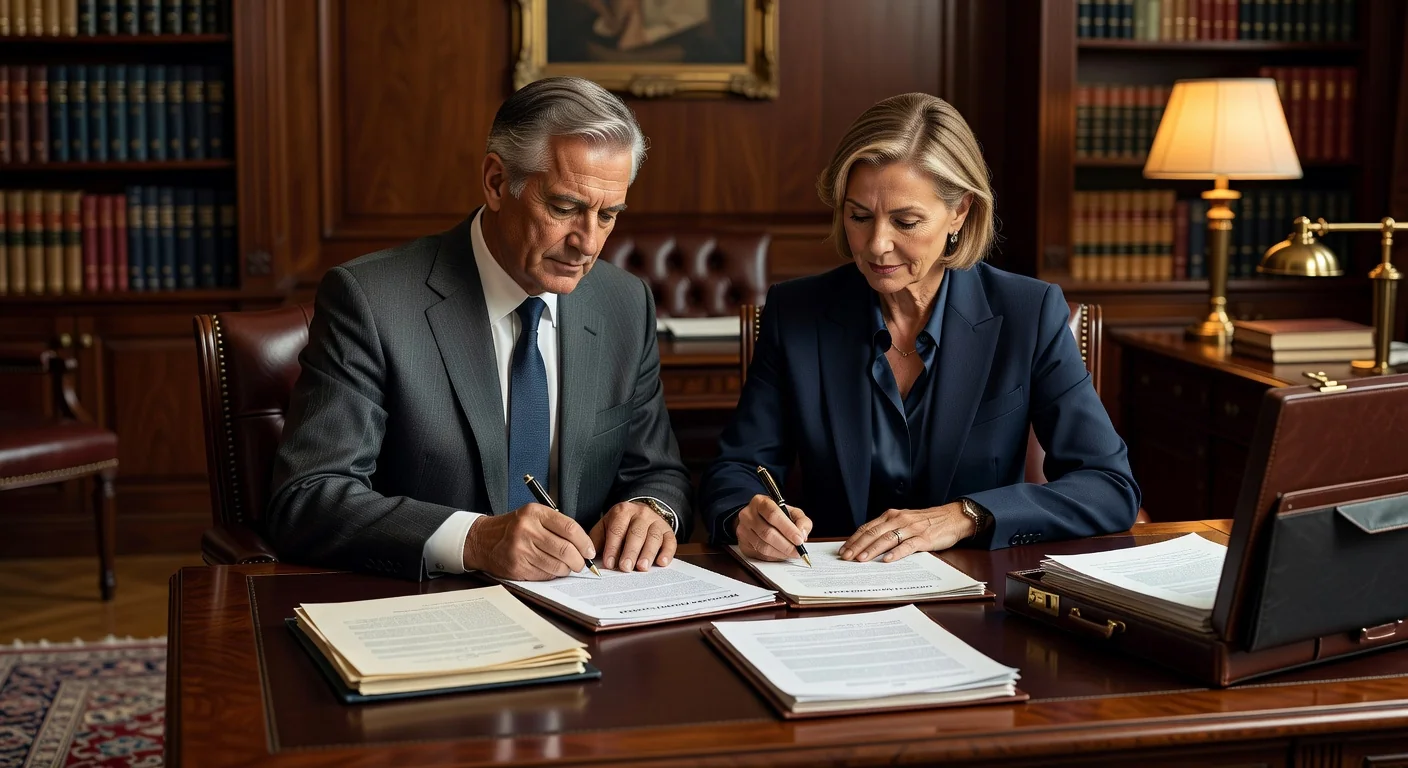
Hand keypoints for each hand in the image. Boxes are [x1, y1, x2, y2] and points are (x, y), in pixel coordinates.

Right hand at [462, 503, 595, 580]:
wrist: (483, 540)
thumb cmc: (513, 527)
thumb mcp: (533, 515)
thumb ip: (557, 525)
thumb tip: (584, 545)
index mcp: (535, 513)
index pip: (570, 528)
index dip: (585, 542)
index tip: (590, 550)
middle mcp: (527, 530)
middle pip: (565, 549)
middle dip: (579, 560)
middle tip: (581, 563)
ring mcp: (521, 549)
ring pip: (557, 565)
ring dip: (567, 569)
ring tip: (566, 566)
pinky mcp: (517, 566)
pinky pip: (544, 575)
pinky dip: (552, 574)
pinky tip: (550, 568)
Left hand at [590, 501, 676, 571]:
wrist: (641, 514)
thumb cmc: (620, 526)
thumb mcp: (605, 528)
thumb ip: (597, 542)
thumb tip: (589, 559)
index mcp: (622, 511)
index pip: (617, 529)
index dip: (613, 547)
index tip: (609, 563)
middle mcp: (641, 514)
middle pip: (636, 533)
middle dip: (630, 552)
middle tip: (625, 567)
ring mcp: (656, 522)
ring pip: (654, 537)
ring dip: (648, 553)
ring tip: (642, 567)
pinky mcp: (668, 531)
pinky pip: (670, 541)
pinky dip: (667, 553)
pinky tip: (662, 562)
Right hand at [735, 494, 812, 561]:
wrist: (756, 519)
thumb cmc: (777, 516)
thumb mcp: (792, 512)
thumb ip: (802, 521)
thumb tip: (803, 534)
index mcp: (760, 502)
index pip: (773, 514)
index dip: (787, 528)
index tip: (799, 539)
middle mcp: (748, 515)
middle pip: (767, 533)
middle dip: (786, 545)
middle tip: (798, 551)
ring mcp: (743, 530)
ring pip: (763, 546)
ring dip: (781, 553)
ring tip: (792, 553)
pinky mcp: (742, 544)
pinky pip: (759, 554)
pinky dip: (774, 557)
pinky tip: (782, 554)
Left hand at [839, 503, 974, 562]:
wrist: (952, 517)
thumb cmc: (926, 522)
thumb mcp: (903, 521)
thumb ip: (888, 529)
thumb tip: (867, 544)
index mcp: (892, 515)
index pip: (868, 528)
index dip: (854, 539)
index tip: (843, 550)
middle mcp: (899, 520)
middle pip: (874, 533)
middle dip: (858, 546)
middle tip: (846, 557)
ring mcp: (911, 529)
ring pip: (887, 539)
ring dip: (872, 549)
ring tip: (861, 559)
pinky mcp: (924, 538)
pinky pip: (908, 546)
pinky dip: (896, 553)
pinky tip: (887, 559)